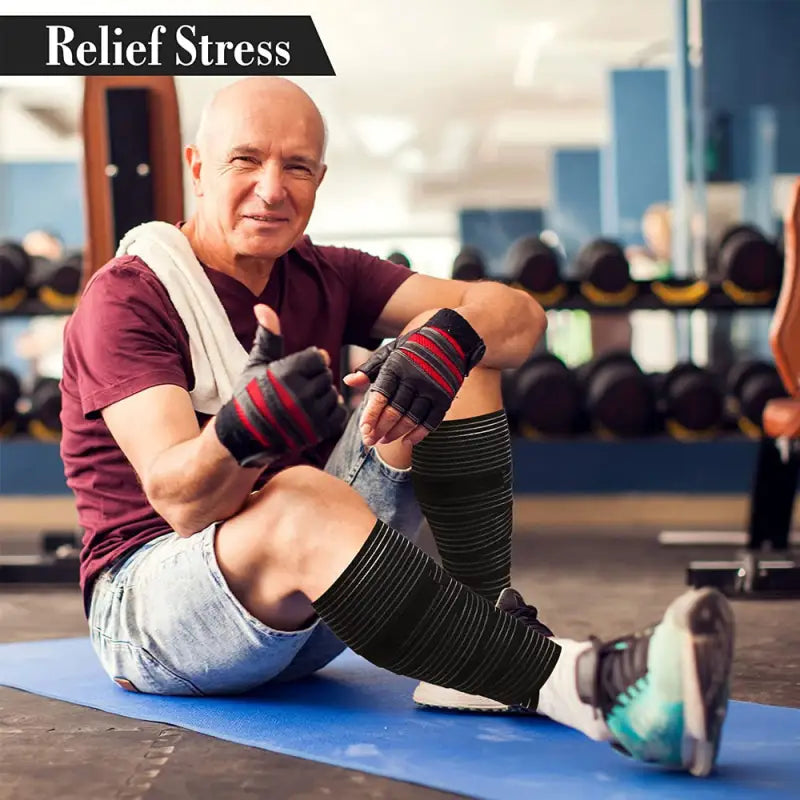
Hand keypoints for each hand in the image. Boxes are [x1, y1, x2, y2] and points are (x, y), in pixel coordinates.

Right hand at [215, 304, 347, 466]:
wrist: (244, 435)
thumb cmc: (249, 396)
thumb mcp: (256, 364)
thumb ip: (268, 336)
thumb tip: (262, 306)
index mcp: (286, 374)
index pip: (317, 357)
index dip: (309, 362)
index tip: (296, 371)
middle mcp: (300, 395)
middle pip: (325, 375)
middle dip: (314, 379)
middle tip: (298, 388)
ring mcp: (311, 415)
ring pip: (333, 394)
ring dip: (322, 395)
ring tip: (303, 401)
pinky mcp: (319, 432)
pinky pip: (339, 413)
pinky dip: (331, 411)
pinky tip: (314, 411)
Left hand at [343, 308, 485, 446]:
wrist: (450, 338)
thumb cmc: (414, 347)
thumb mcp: (390, 351)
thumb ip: (369, 368)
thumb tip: (348, 381)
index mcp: (396, 367)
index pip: (380, 396)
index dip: (370, 416)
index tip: (363, 432)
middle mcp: (414, 378)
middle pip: (394, 412)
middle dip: (380, 430)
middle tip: (370, 441)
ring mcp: (431, 389)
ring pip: (411, 419)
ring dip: (396, 433)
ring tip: (384, 441)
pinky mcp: (445, 397)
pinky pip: (431, 421)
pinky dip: (419, 434)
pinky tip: (407, 441)